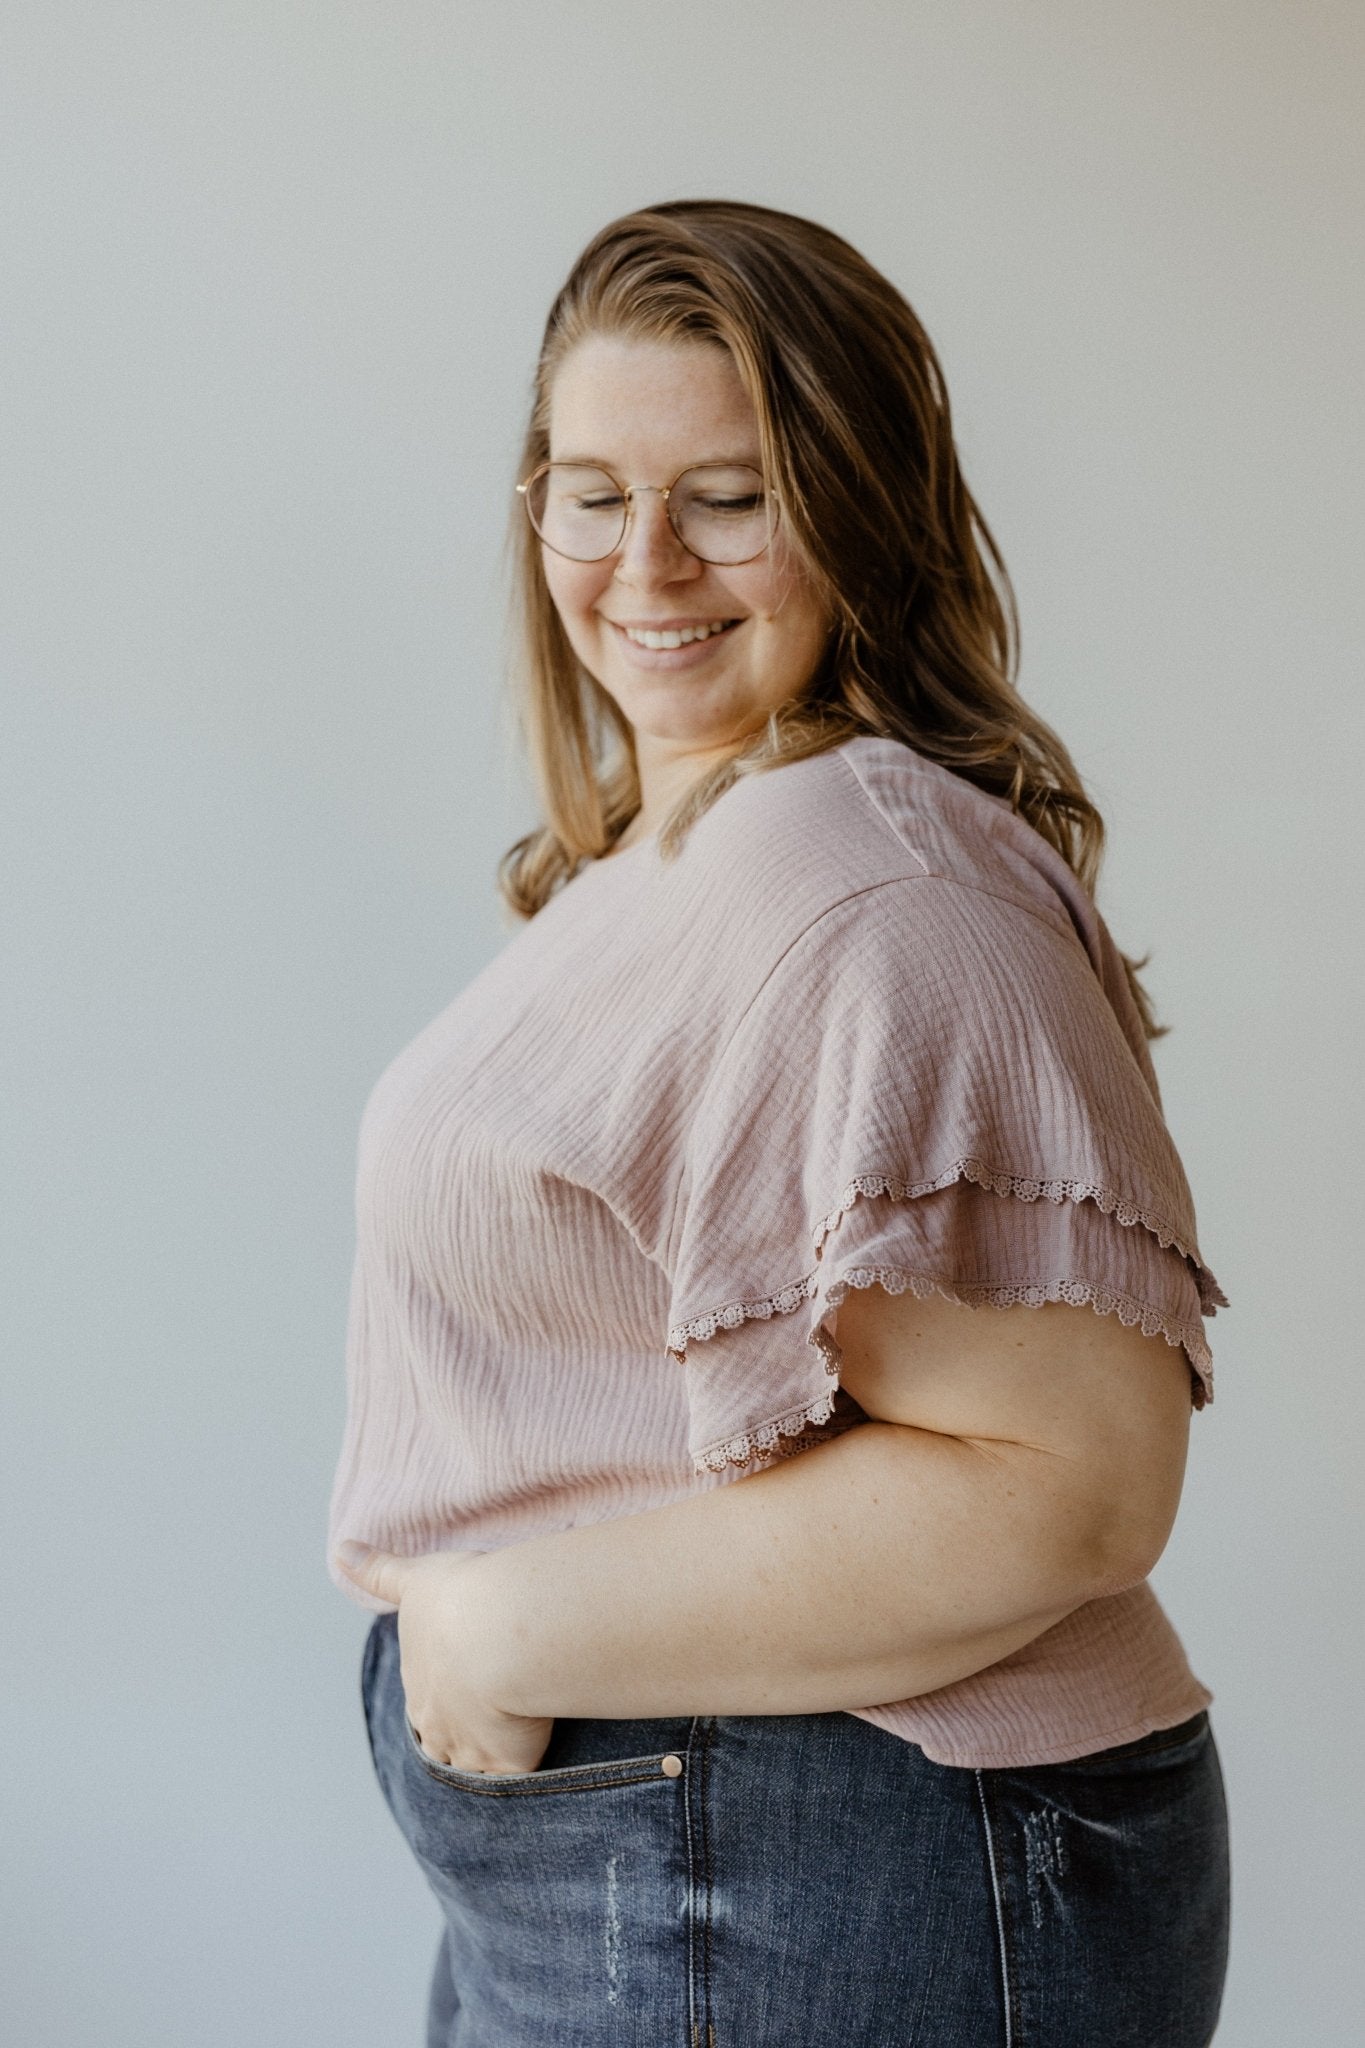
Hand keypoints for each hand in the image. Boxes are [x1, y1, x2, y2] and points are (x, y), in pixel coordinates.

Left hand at [336, 1543, 555, 1774]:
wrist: (499, 1632)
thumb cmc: (458, 1600)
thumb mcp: (414, 1579)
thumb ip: (378, 1571)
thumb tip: (341, 1551)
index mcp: (418, 1687)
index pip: (424, 1706)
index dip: (439, 1700)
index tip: (456, 1689)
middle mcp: (436, 1727)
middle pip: (442, 1744)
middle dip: (456, 1739)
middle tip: (481, 1725)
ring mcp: (471, 1751)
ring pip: (473, 1767)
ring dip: (486, 1761)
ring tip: (510, 1749)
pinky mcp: (508, 1763)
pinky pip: (513, 1780)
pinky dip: (521, 1776)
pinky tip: (536, 1764)